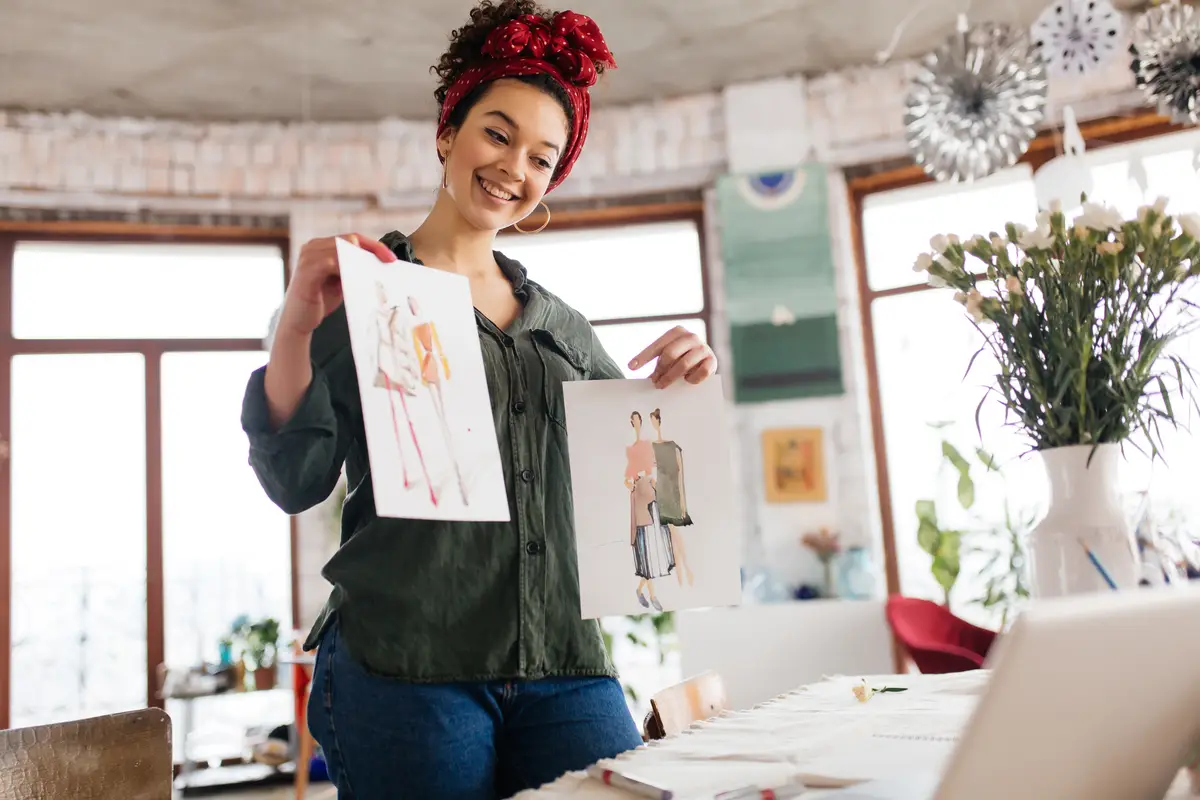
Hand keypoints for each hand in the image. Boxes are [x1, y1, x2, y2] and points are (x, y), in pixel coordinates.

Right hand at [277, 233, 396, 337]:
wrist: (298, 321)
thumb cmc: (320, 300)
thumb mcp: (341, 279)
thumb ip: (353, 268)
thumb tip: (379, 264)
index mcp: (321, 246)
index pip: (353, 238)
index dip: (374, 246)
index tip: (391, 259)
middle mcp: (313, 246)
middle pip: (349, 239)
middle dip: (372, 250)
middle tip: (388, 263)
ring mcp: (308, 257)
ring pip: (341, 247)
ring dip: (360, 259)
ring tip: (375, 272)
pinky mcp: (306, 271)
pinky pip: (330, 263)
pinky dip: (346, 268)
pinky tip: (358, 278)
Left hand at [628, 326, 716, 388]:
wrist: (707, 362)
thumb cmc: (682, 360)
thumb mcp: (669, 357)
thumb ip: (659, 363)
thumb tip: (642, 379)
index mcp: (677, 332)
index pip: (658, 345)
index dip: (644, 356)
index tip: (631, 367)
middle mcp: (691, 336)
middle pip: (670, 354)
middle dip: (659, 370)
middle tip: (653, 382)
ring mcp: (703, 347)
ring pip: (684, 364)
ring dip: (671, 377)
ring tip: (662, 385)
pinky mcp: (712, 361)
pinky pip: (701, 372)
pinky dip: (692, 378)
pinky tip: (687, 381)